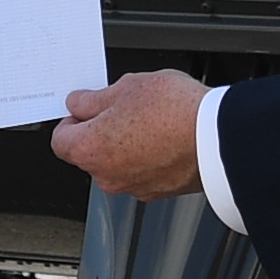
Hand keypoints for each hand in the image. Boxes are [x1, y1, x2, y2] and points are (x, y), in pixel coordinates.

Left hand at [51, 69, 206, 199]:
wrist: (218, 138)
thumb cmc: (175, 112)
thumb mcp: (127, 87)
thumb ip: (93, 98)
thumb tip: (80, 102)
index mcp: (90, 149)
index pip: (61, 139)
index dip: (71, 120)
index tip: (85, 108)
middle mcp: (107, 176)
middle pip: (89, 153)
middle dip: (100, 131)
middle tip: (124, 108)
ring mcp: (133, 187)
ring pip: (117, 164)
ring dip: (125, 146)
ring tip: (151, 120)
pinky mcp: (158, 191)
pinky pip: (142, 172)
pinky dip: (147, 158)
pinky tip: (165, 137)